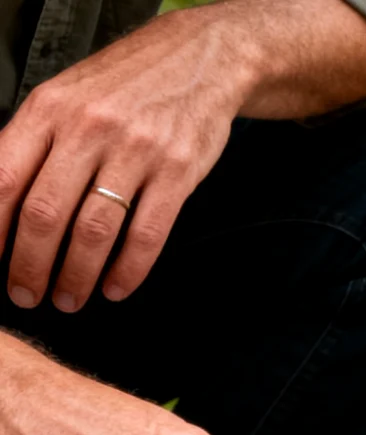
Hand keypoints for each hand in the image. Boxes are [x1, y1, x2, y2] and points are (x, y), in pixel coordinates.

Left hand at [0, 8, 257, 314]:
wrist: (200, 60)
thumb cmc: (126, 84)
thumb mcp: (65, 97)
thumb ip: (34, 143)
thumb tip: (2, 203)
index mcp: (49, 110)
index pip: (4, 181)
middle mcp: (89, 129)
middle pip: (46, 214)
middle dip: (29, 266)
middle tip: (26, 295)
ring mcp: (137, 151)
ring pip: (94, 230)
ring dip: (76, 276)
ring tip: (69, 298)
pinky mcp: (179, 171)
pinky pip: (148, 233)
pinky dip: (129, 270)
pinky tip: (117, 286)